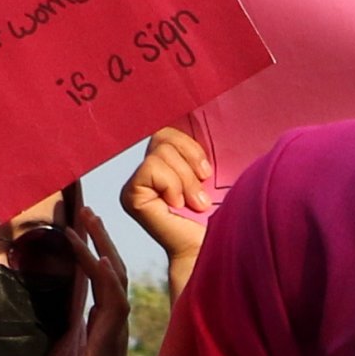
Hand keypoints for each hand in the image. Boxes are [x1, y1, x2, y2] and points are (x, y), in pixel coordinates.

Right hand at [123, 127, 214, 278]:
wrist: (214, 248)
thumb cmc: (223, 216)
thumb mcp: (218, 173)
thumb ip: (207, 148)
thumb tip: (208, 106)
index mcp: (169, 163)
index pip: (169, 129)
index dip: (189, 145)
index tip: (206, 171)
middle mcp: (149, 171)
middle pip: (163, 134)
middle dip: (189, 159)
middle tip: (202, 188)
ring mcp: (138, 183)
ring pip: (160, 150)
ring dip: (185, 178)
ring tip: (195, 203)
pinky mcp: (131, 195)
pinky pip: (151, 167)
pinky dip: (172, 184)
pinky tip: (177, 206)